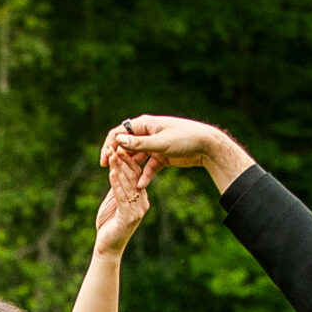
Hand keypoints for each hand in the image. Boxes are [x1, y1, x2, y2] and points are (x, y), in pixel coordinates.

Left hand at [93, 147, 156, 255]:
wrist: (108, 247)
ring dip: (119, 168)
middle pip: (133, 177)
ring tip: (112, 155)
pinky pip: (122, 197)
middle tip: (116, 146)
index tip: (120, 147)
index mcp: (141, 199)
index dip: (128, 160)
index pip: (136, 175)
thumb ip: (118, 187)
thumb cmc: (109, 225)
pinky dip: (116, 184)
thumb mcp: (114, 201)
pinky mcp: (129, 218)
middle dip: (123, 161)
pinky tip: (112, 172)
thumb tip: (116, 168)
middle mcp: (143, 204)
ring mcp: (137, 211)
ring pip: (128, 185)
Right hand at [101, 116, 253, 189]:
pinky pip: (149, 167)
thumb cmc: (185, 138)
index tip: (104, 162)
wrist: (207, 145)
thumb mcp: (160, 142)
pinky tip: (142, 186)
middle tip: (111, 174)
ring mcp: (155, 146)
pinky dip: (145, 175)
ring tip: (126, 183)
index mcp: (144, 125)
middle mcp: (147, 134)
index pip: (119, 133)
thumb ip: (139, 144)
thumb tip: (118, 141)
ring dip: (131, 170)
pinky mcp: (162, 157)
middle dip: (118, 160)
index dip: (109, 146)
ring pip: (137, 159)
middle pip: (126, 147)